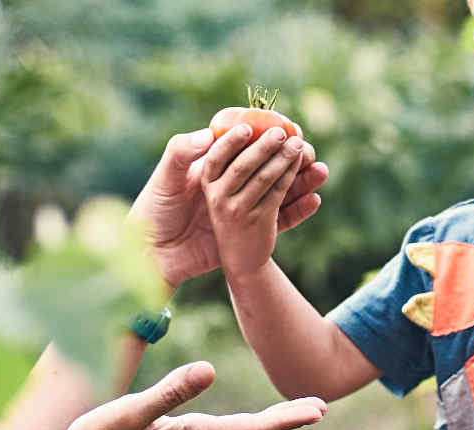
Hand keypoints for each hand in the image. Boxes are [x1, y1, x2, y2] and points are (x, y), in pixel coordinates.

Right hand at [55, 361, 325, 429]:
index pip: (252, 427)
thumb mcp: (134, 410)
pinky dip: (245, 427)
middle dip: (286, 420)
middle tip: (320, 408)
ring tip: (295, 413)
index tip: (319, 409)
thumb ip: (171, 391)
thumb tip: (210, 371)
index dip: (287, 418)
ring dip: (269, 424)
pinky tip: (246, 423)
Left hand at [130, 127, 328, 289]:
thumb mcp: (164, 180)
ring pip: (279, 191)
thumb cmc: (153, 213)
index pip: (243, 146)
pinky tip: (315, 199)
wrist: (154, 256)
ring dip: (301, 180)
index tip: (282, 129)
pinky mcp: (249, 232)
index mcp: (211, 168)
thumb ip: (181, 153)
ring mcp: (242, 208)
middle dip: (288, 156)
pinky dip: (298, 210)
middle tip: (306, 148)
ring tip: (321, 170)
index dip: (262, 137)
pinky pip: (280, 220)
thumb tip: (208, 135)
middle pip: (266, 166)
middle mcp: (229, 185)